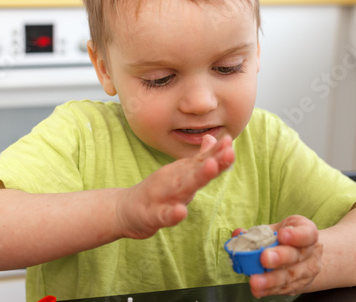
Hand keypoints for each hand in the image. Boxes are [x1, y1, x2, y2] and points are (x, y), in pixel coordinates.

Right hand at [117, 134, 233, 239]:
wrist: (125, 209)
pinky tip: (180, 212)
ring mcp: (163, 197)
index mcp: (183, 173)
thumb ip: (198, 159)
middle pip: (196, 172)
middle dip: (213, 162)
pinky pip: (164, 215)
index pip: (203, 162)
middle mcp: (174, 181)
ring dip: (197, 179)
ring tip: (210, 168)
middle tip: (229, 151)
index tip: (230, 141)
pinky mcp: (153, 215)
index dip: (218, 153)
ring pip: (182, 189)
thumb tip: (213, 140)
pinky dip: (172, 214)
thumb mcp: (180, 174)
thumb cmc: (157, 191)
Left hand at [246, 216, 323, 296]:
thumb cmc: (288, 237)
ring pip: (289, 276)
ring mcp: (306, 271)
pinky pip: (283, 289)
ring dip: (271, 280)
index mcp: (306, 233)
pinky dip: (269, 289)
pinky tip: (258, 290)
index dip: (296, 235)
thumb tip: (238, 233)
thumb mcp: (278, 227)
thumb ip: (258, 231)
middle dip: (280, 257)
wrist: (307, 256)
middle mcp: (309, 253)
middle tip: (264, 258)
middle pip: (296, 256)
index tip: (281, 235)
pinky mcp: (298, 285)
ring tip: (256, 281)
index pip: (307, 233)